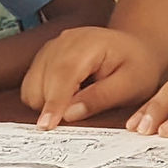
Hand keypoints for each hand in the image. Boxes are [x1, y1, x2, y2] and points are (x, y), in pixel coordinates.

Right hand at [21, 26, 164, 128]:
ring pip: (32, 84)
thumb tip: (70, 114)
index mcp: (89, 43)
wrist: (135, 48)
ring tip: (78, 101)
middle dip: (52, 106)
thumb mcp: (131, 84)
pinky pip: (31, 84)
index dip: (54, 102)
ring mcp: (52, 47)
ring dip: (45, 102)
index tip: (47, 126)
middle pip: (43, 80)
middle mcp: (64, 41)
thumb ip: (101, 98)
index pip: (64, 74)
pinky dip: (42, 97)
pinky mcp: (45, 57)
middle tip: (78, 115)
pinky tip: (67, 97)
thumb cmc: (137, 66)